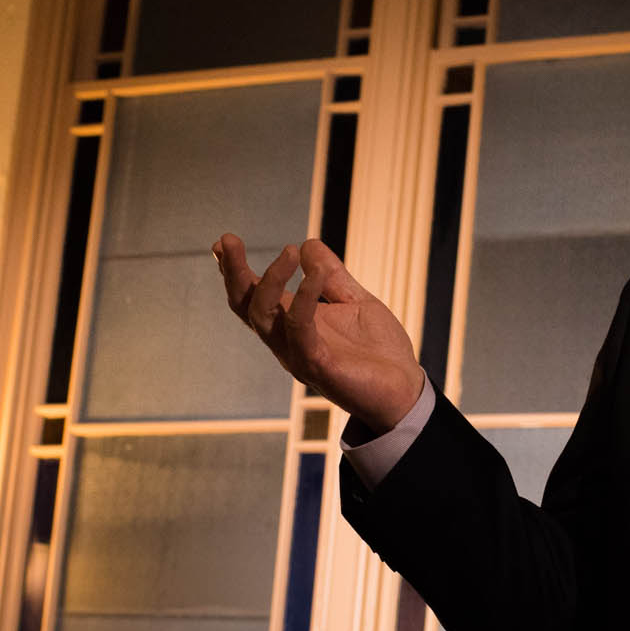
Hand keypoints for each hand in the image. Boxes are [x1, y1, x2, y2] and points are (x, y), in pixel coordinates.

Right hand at [214, 234, 426, 431]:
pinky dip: (304, 299)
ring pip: (263, 317)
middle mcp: (286, 341)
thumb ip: (332, 276)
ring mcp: (298, 355)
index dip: (235, 271)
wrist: (406, 390)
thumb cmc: (379, 352)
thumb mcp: (355, 302)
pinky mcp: (317, 366)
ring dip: (270, 280)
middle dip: (233, 273)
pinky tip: (315, 275)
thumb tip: (307, 243)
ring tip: (289, 250)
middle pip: (245, 307)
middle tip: (228, 240)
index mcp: (292, 324)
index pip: (253, 297)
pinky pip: (300, 329)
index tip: (223, 242)